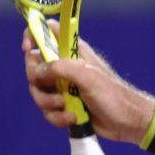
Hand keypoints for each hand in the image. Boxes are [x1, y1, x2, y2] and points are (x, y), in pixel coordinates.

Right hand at [22, 23, 154, 144]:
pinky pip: (47, 110)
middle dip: (37, 80)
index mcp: (72, 51)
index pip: (47, 32)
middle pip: (34, 65)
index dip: (33, 35)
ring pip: (38, 90)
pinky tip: (72, 118)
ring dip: (48, 102)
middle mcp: (65, 66)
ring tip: (66, 107)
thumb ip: (61, 68)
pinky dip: (56, 117)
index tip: (27, 49)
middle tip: (53, 88)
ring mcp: (63, 86)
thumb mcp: (88, 76)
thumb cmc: (112, 94)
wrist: (126, 122)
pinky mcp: (64, 106)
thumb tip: (38, 70)